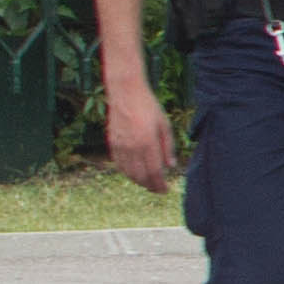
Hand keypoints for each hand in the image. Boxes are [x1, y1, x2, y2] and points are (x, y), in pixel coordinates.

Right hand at [103, 76, 174, 191]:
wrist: (125, 93)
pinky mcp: (112, 143)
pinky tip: (134, 174)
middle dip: (150, 186)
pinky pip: (118, 164)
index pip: (154, 172)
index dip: (160, 185)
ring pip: (128, 172)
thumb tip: (170, 166)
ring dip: (139, 181)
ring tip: (148, 183)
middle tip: (158, 189)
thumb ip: (168, 147)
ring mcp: (120, 146)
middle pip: (140, 176)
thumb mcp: (165, 126)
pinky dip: (127, 172)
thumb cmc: (149, 107)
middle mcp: (132, 147)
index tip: (165, 190)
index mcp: (147, 143)